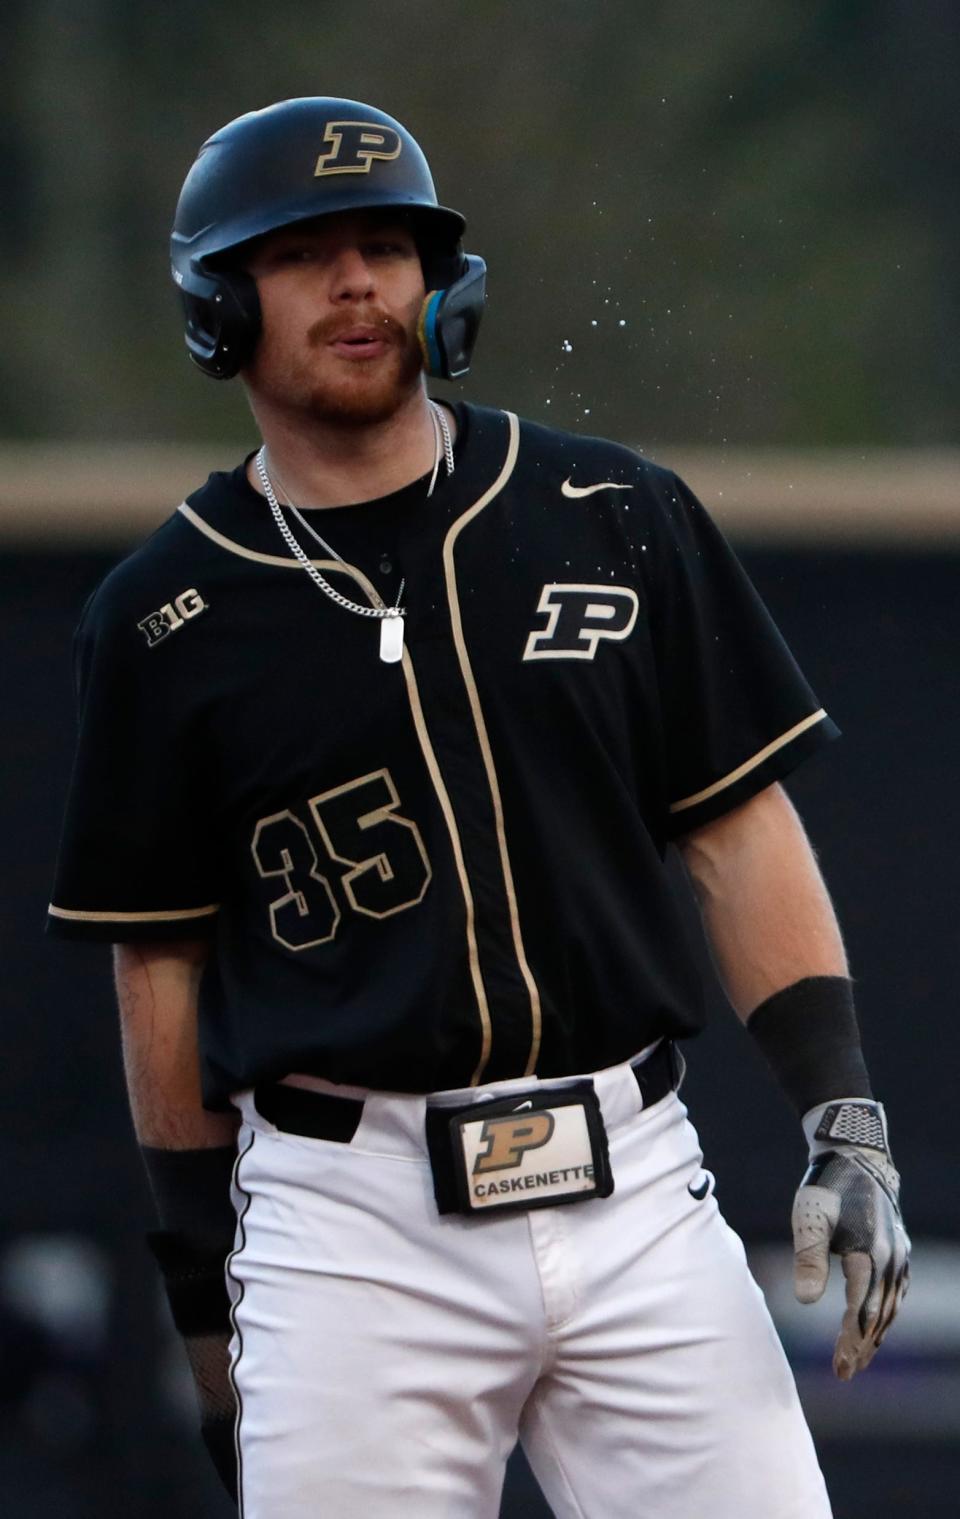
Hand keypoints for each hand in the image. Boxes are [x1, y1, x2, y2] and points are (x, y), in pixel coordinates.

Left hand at [791, 1100, 909, 1379]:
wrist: (858, 1157)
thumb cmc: (827, 1187)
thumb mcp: (810, 1219)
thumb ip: (808, 1259)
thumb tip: (804, 1302)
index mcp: (869, 1255)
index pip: (860, 1311)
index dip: (850, 1342)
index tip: (839, 1369)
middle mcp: (891, 1261)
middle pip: (878, 1316)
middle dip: (862, 1346)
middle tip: (845, 1374)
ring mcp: (900, 1257)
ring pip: (890, 1308)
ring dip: (875, 1335)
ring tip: (858, 1359)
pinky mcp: (900, 1253)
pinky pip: (896, 1295)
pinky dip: (885, 1315)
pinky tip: (874, 1327)